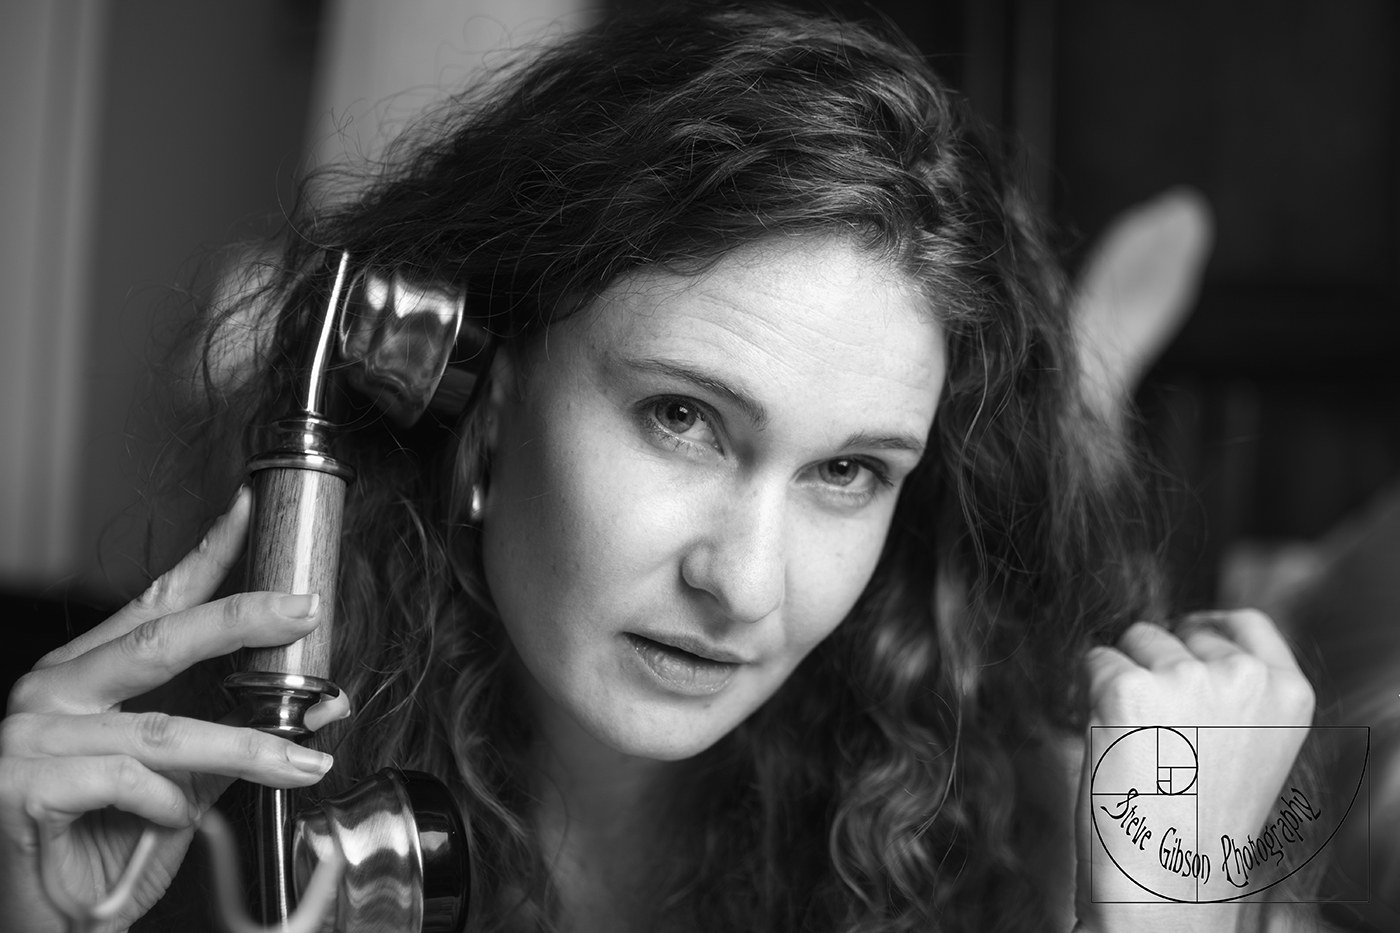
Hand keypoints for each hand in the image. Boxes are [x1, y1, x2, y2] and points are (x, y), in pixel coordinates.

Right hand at [0, 488, 349, 931]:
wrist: (57, 927)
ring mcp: (27, 737)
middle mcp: (50, 693)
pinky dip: (166, 808)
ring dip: (246, 750)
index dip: (204, 554)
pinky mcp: (19, 787)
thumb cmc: (110, 848)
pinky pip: (126, 782)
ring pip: (164, 730)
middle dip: (243, 620)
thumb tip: (322, 705)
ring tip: (299, 764)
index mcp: (83, 677)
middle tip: (304, 610)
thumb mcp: (187, 783)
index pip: (152, 602)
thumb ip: (242, 739)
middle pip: (161, 641)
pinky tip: (168, 826)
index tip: (247, 510)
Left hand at [1074, 611, 1314, 932]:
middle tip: (1160, 739)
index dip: (1206, 627)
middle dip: (1156, 667)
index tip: (1185, 638)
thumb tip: (1186, 640)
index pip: (1246, 622)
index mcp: (1287, 693)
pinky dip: (1089, 695)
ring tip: (1139, 747)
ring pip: (1133, 641)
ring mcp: (1185, 677)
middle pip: (1176, 632)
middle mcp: (1243, 675)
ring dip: (1123, 679)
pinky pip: (1093, 661)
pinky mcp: (1126, 687)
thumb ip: (1232, 693)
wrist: (1168, 888)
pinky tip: (1111, 744)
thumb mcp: (1246, 750)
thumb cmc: (1198, 827)